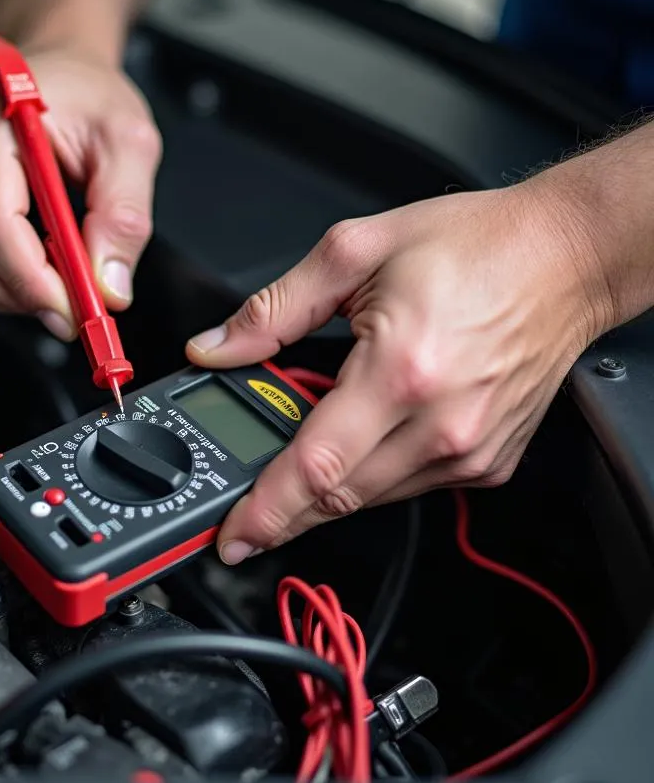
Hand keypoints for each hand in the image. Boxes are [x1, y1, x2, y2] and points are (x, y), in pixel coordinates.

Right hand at [0, 47, 161, 339]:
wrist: (61, 72)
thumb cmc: (89, 97)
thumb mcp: (131, 144)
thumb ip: (125, 215)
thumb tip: (109, 285)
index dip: (32, 281)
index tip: (75, 308)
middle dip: (23, 295)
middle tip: (75, 306)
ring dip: (7, 294)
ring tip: (55, 280)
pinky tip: (27, 264)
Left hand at [186, 181, 607, 563]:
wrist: (566, 256)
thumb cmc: (476, 246)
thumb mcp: (354, 252)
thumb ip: (274, 309)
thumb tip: (216, 347)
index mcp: (401, 370)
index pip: (316, 466)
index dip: (266, 510)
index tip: (233, 536)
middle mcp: (441, 423)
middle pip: (340, 497)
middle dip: (284, 513)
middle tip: (247, 516)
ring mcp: (470, 449)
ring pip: (372, 498)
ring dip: (325, 493)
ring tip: (297, 467)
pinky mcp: (489, 461)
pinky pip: (411, 486)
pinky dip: (372, 476)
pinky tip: (359, 445)